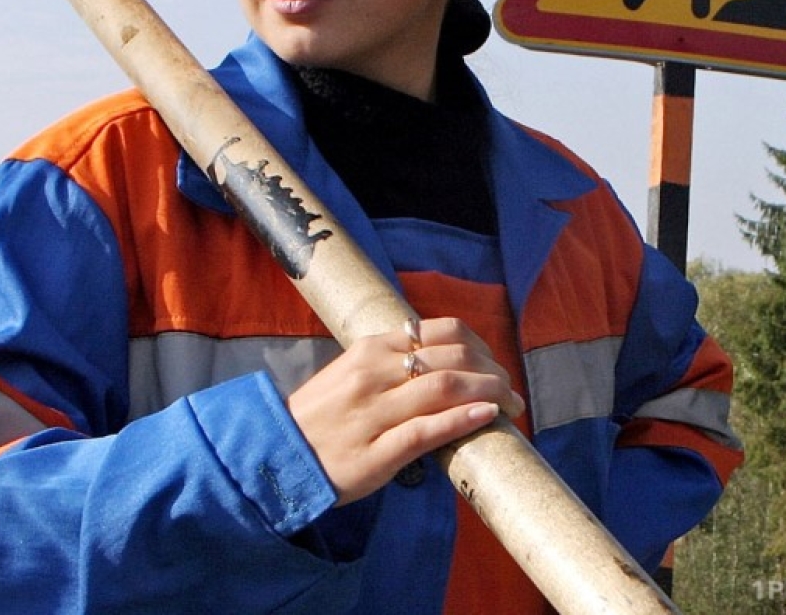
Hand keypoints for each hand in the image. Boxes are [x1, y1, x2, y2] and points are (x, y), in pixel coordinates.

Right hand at [286, 317, 524, 505]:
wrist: (276, 454)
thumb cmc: (319, 416)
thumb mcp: (350, 373)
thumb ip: (390, 363)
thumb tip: (442, 361)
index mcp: (368, 350)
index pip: (439, 331)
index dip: (479, 346)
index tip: (493, 365)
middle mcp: (371, 375)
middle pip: (451, 359)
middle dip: (492, 372)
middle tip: (510, 391)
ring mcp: (373, 414)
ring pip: (444, 390)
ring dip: (488, 394)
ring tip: (509, 406)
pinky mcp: (374, 453)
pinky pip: (426, 431)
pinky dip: (462, 421)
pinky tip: (486, 418)